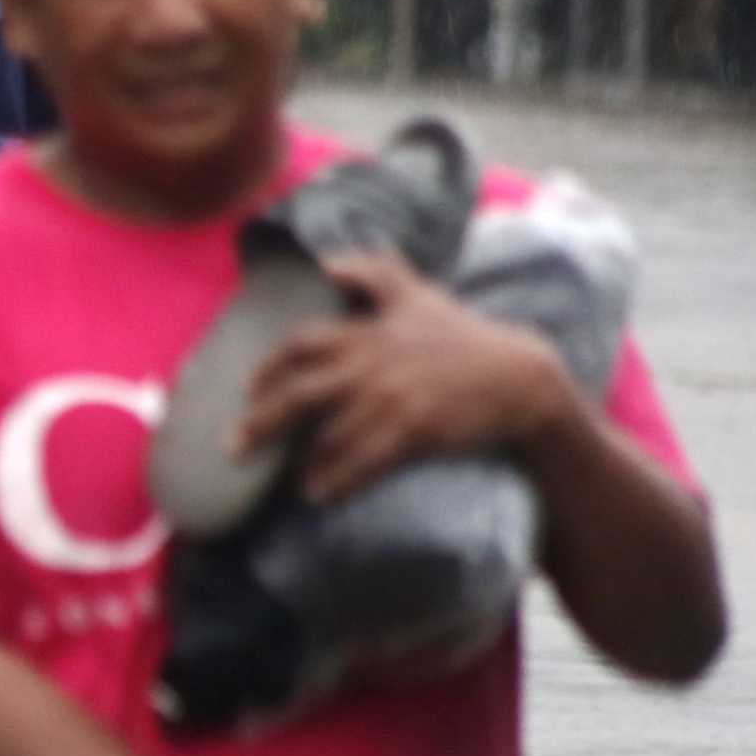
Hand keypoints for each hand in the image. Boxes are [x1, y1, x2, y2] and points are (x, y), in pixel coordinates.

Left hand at [237, 252, 580, 503]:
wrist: (521, 378)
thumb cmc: (464, 336)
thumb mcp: (417, 295)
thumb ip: (372, 272)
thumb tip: (324, 261)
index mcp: (368, 332)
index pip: (299, 344)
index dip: (267, 368)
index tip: (247, 390)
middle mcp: (373, 364)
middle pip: (299, 393)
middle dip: (261, 421)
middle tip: (234, 445)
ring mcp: (393, 398)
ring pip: (328, 434)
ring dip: (300, 460)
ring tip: (281, 479)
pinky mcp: (416, 430)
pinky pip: (363, 460)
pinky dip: (336, 479)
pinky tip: (316, 495)